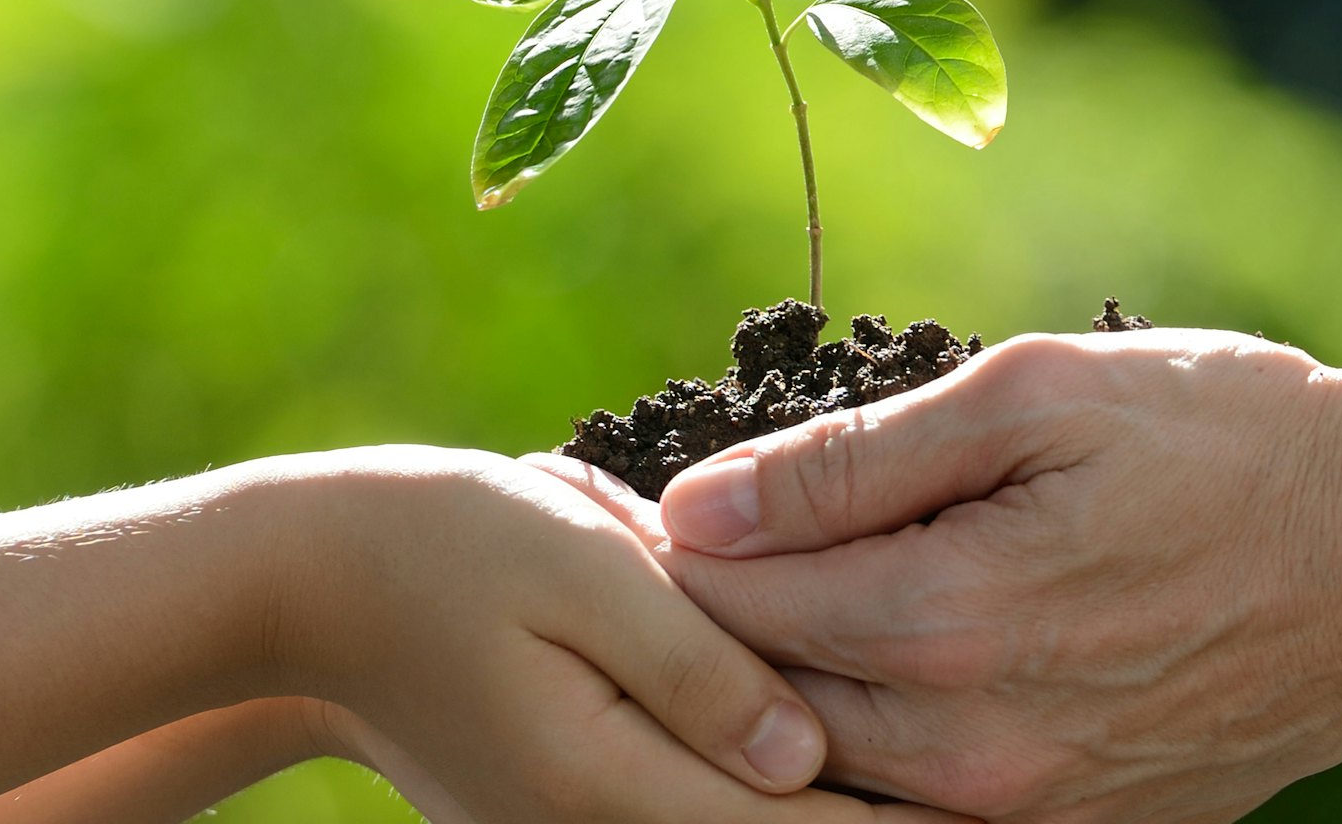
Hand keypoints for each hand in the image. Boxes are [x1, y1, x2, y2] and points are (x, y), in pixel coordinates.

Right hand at [252, 445, 969, 823]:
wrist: (310, 591)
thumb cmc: (444, 546)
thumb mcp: (580, 570)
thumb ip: (697, 666)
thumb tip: (805, 754)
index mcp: (615, 786)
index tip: (1022, 799)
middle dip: (902, 823)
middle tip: (1031, 798)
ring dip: (852, 811)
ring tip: (982, 792)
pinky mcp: (585, 815)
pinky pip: (710, 821)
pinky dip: (788, 801)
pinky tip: (850, 769)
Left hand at [654, 331, 1341, 822]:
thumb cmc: (1239, 440)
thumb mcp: (1045, 396)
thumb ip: (860, 459)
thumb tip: (698, 503)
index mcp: (951, 620)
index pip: (731, 602)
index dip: (658, 544)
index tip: (608, 498)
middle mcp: (976, 748)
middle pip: (766, 702)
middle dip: (701, 629)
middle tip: (649, 550)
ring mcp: (1034, 812)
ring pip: (840, 769)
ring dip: (784, 694)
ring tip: (754, 609)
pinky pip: (933, 809)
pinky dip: (880, 748)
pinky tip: (879, 671)